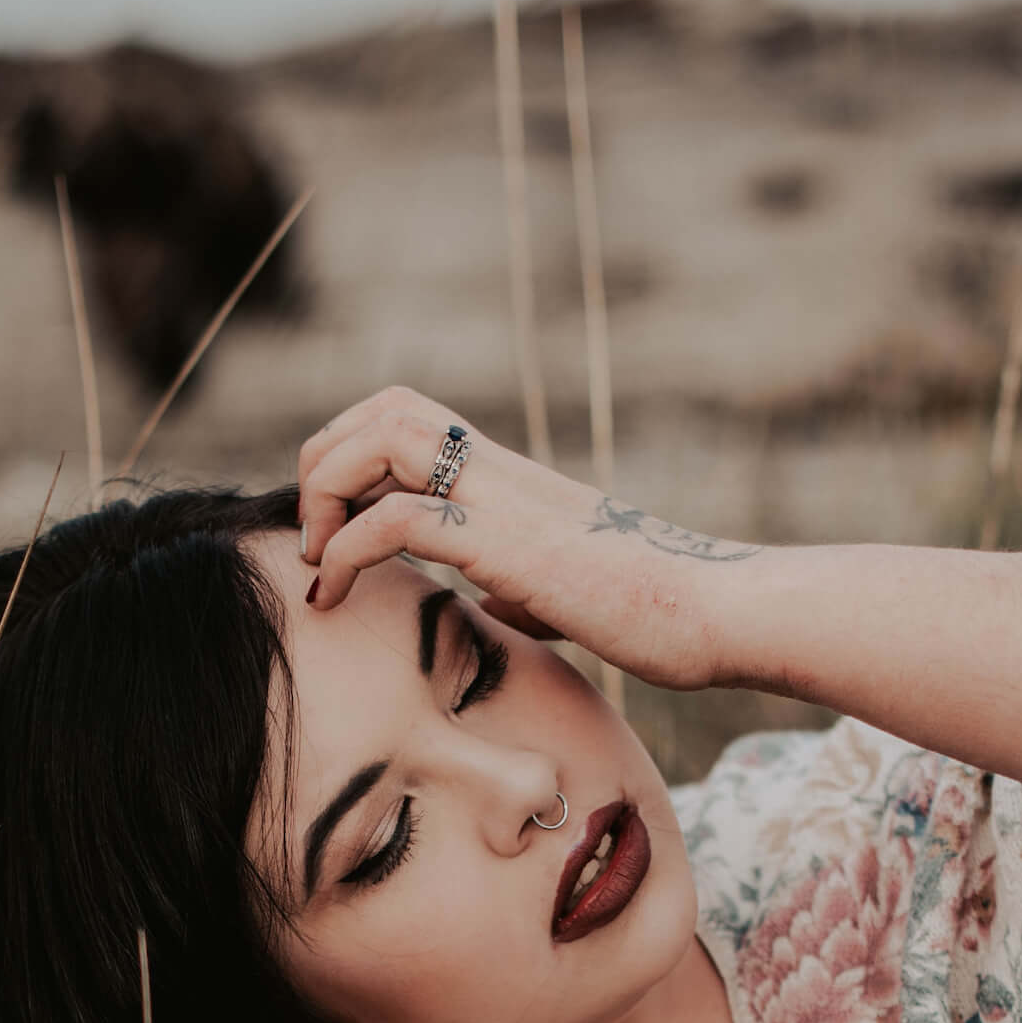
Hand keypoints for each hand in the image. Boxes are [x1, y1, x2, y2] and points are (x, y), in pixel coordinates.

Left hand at [296, 386, 762, 691]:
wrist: (711, 613)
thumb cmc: (653, 612)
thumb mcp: (564, 594)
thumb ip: (516, 585)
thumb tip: (490, 601)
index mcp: (509, 478)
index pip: (408, 420)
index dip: (350, 456)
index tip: (334, 527)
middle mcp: (499, 472)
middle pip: (383, 409)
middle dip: (322, 462)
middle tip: (310, 537)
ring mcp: (502, 499)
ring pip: (381, 440)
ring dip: (325, 492)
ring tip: (315, 558)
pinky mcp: (504, 542)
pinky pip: (397, 519)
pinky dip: (345, 549)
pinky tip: (333, 594)